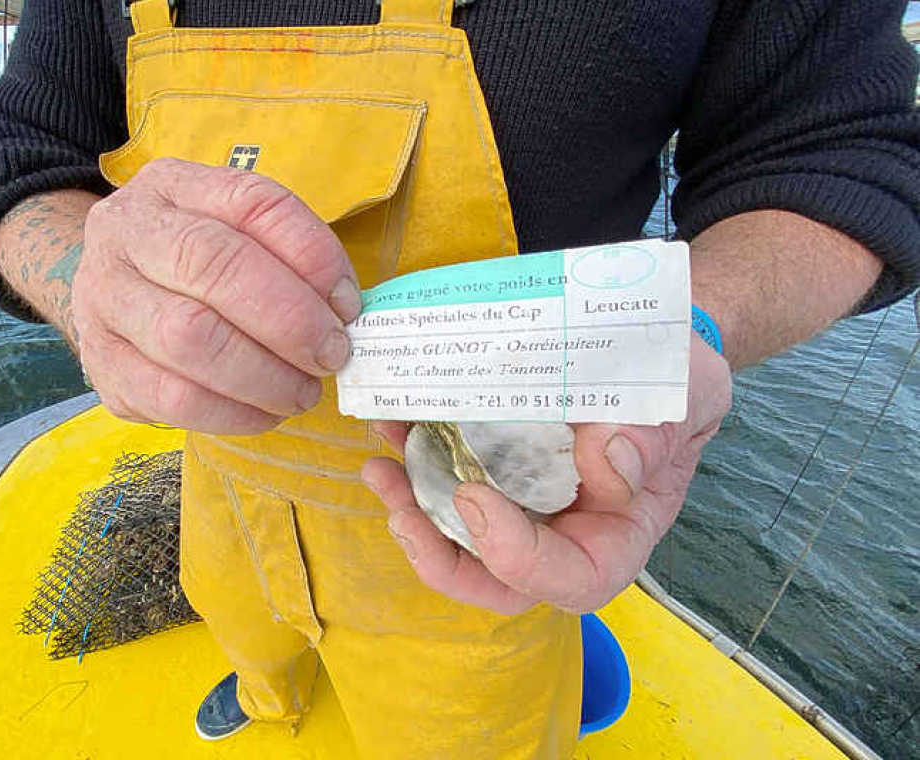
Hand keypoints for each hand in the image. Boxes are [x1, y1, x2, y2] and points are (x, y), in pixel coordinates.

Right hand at [72, 158, 361, 432]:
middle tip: (330, 355)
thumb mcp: (236, 232)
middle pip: (212, 265)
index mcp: (171, 185)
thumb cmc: (193, 264)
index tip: (348, 303)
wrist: (110, 292)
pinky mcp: (100, 364)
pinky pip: (171, 398)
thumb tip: (342, 310)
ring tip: (302, 390)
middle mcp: (126, 231)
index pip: (252, 202)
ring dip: (263, 375)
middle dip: (289, 320)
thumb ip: (290, 256)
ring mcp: (102, 298)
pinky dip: (232, 413)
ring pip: (188, 338)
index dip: (312, 255)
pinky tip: (264, 412)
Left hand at [362, 335, 731, 614]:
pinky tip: (394, 425)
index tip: (477, 499)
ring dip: (411, 507)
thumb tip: (608, 466)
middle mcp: (565, 530)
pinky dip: (416, 461)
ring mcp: (525, 502)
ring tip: (380, 464)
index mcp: (619, 531)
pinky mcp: (494, 467)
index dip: (518, 559)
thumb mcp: (688, 393)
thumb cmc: (678, 377)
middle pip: (497, 580)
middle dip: (440, 554)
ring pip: (460, 535)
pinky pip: (448, 479)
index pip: (571, 579)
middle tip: (401, 508)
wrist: (649, 342)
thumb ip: (657, 433)